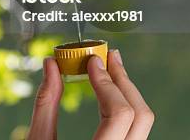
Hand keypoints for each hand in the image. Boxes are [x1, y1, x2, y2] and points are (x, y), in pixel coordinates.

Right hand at [27, 49, 153, 138]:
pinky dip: (124, 108)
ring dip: (125, 92)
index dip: (107, 82)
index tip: (91, 60)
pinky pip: (135, 132)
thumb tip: (50, 64)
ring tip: (107, 71)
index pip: (120, 114)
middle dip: (122, 80)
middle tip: (106, 57)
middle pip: (141, 115)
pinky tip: (108, 96)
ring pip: (142, 123)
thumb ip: (46, 103)